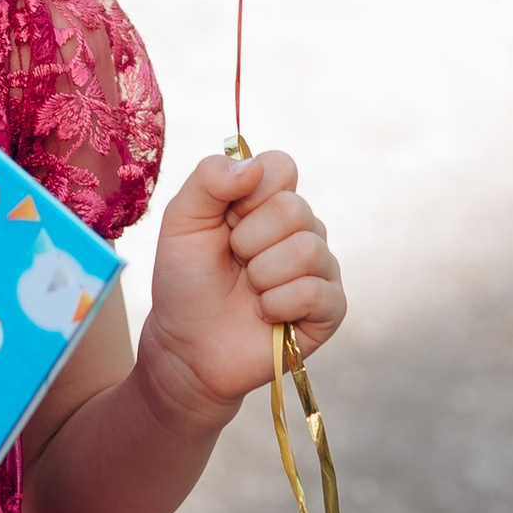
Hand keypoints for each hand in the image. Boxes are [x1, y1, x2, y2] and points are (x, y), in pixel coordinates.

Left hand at [137, 148, 345, 429]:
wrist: (187, 346)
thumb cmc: (186, 281)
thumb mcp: (182, 222)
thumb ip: (209, 179)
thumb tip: (253, 167)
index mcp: (268, 200)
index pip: (282, 166)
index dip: (249, 194)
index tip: (225, 220)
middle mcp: (302, 228)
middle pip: (294, 209)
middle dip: (249, 241)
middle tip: (235, 261)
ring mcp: (320, 267)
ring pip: (307, 250)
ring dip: (262, 276)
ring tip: (249, 290)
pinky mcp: (330, 307)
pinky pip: (316, 292)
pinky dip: (278, 306)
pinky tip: (265, 314)